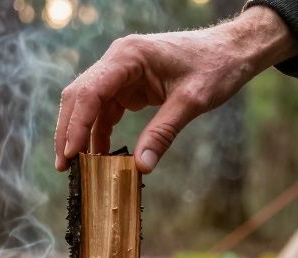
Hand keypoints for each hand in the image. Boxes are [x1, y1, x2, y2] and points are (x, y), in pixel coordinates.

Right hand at [54, 7, 296, 173]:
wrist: (232, 50)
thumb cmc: (215, 67)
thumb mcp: (192, 102)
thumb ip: (163, 133)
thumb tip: (140, 167)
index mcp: (128, 56)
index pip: (90, 92)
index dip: (75, 125)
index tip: (70, 155)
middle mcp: (118, 60)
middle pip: (79, 97)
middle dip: (69, 132)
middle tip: (64, 167)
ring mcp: (121, 72)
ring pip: (88, 105)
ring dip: (81, 134)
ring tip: (77, 167)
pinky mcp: (128, 84)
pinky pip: (105, 110)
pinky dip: (99, 132)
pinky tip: (99, 155)